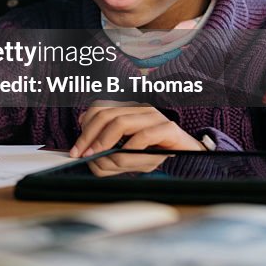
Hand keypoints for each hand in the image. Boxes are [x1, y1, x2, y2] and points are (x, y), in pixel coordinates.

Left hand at [71, 103, 202, 177]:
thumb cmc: (154, 153)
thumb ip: (107, 150)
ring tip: (98, 156)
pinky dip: (130, 147)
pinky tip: (123, 157)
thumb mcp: (126, 153)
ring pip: (121, 122)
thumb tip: (87, 152)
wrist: (189, 155)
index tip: (76, 149)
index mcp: (127, 109)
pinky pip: (144, 135)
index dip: (84, 128)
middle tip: (82, 154)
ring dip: (105, 142)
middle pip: (105, 114)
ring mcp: (154, 116)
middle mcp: (139, 108)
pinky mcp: (168, 128)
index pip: (98, 109)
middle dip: (89, 136)